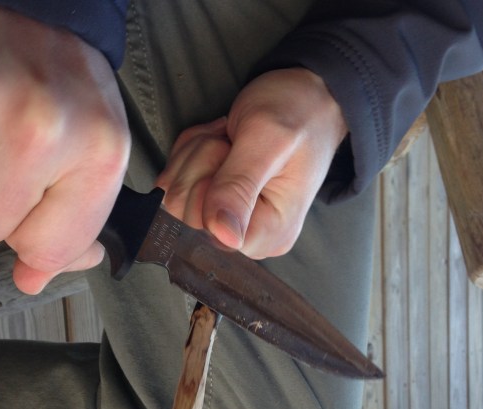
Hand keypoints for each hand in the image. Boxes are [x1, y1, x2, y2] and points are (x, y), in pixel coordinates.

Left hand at [156, 68, 346, 258]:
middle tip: (234, 142)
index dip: (209, 184)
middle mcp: (247, 236)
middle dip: (202, 163)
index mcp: (271, 232)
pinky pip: (175, 181)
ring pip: (176, 193)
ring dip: (196, 153)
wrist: (308, 98)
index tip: (234, 153)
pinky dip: (191, 152)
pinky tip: (221, 142)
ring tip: (231, 139)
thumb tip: (226, 237)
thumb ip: (240, 186)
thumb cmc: (298, 114)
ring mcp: (226, 221)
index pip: (208, 226)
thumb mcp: (267, 140)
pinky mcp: (211, 205)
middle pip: (186, 209)